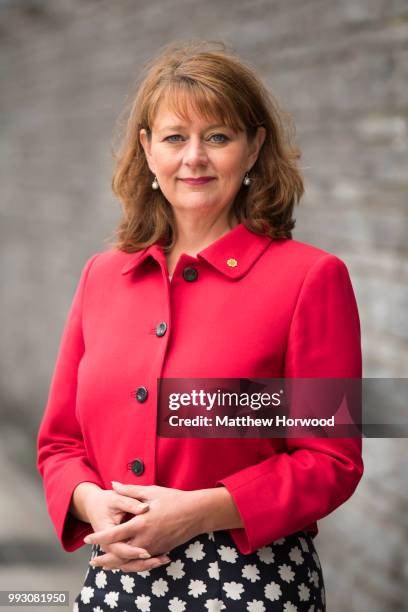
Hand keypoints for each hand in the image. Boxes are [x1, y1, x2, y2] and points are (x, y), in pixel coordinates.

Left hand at [84, 481, 205, 571]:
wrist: (196, 513)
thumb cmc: (174, 500)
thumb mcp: (151, 492)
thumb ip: (130, 490)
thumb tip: (113, 484)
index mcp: (140, 523)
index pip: (114, 534)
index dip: (99, 538)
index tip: (88, 539)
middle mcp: (145, 539)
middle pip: (119, 554)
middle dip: (105, 559)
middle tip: (93, 562)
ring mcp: (153, 547)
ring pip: (131, 562)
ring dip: (117, 565)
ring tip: (105, 566)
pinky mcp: (160, 551)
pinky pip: (143, 562)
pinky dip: (132, 565)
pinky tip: (125, 564)